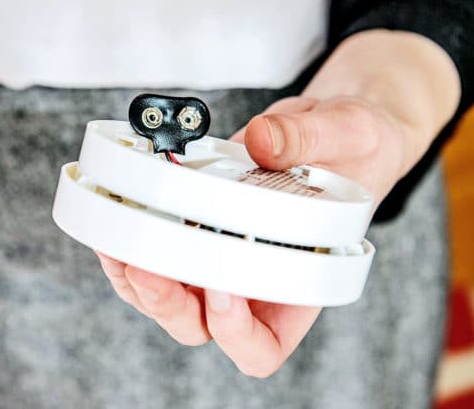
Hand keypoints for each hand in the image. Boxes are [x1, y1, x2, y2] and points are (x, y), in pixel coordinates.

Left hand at [98, 94, 429, 375]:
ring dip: (136, 279)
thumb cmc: (355, 146)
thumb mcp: (350, 132)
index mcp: (300, 282)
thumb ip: (308, 138)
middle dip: (167, 303)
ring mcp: (216, 254)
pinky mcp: (191, 224)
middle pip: (198, 324)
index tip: (224, 289)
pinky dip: (127, 241)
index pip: (264, 344)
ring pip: (165, 296)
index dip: (237, 333)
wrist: (328, 128)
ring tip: (118, 243)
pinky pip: (150, 252)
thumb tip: (261, 140)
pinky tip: (117, 214)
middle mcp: (252, 280)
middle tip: (148, 265)